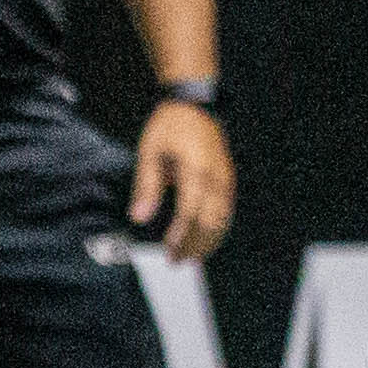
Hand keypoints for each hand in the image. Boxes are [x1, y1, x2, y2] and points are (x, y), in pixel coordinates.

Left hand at [128, 99, 233, 262]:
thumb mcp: (150, 152)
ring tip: (191, 259)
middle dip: (194, 245)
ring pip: (222, 220)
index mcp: (196, 169)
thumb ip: (147, 186)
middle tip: (176, 262)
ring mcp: (225, 180)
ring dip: (207, 242)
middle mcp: (215, 177)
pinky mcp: (227, 181)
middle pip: (210, 221)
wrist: (195, 105)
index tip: (169, 251)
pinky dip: (217, 231)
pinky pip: (226, 212)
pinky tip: (205, 242)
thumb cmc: (170, 126)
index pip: (190, 211)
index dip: (181, 235)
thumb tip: (139, 218)